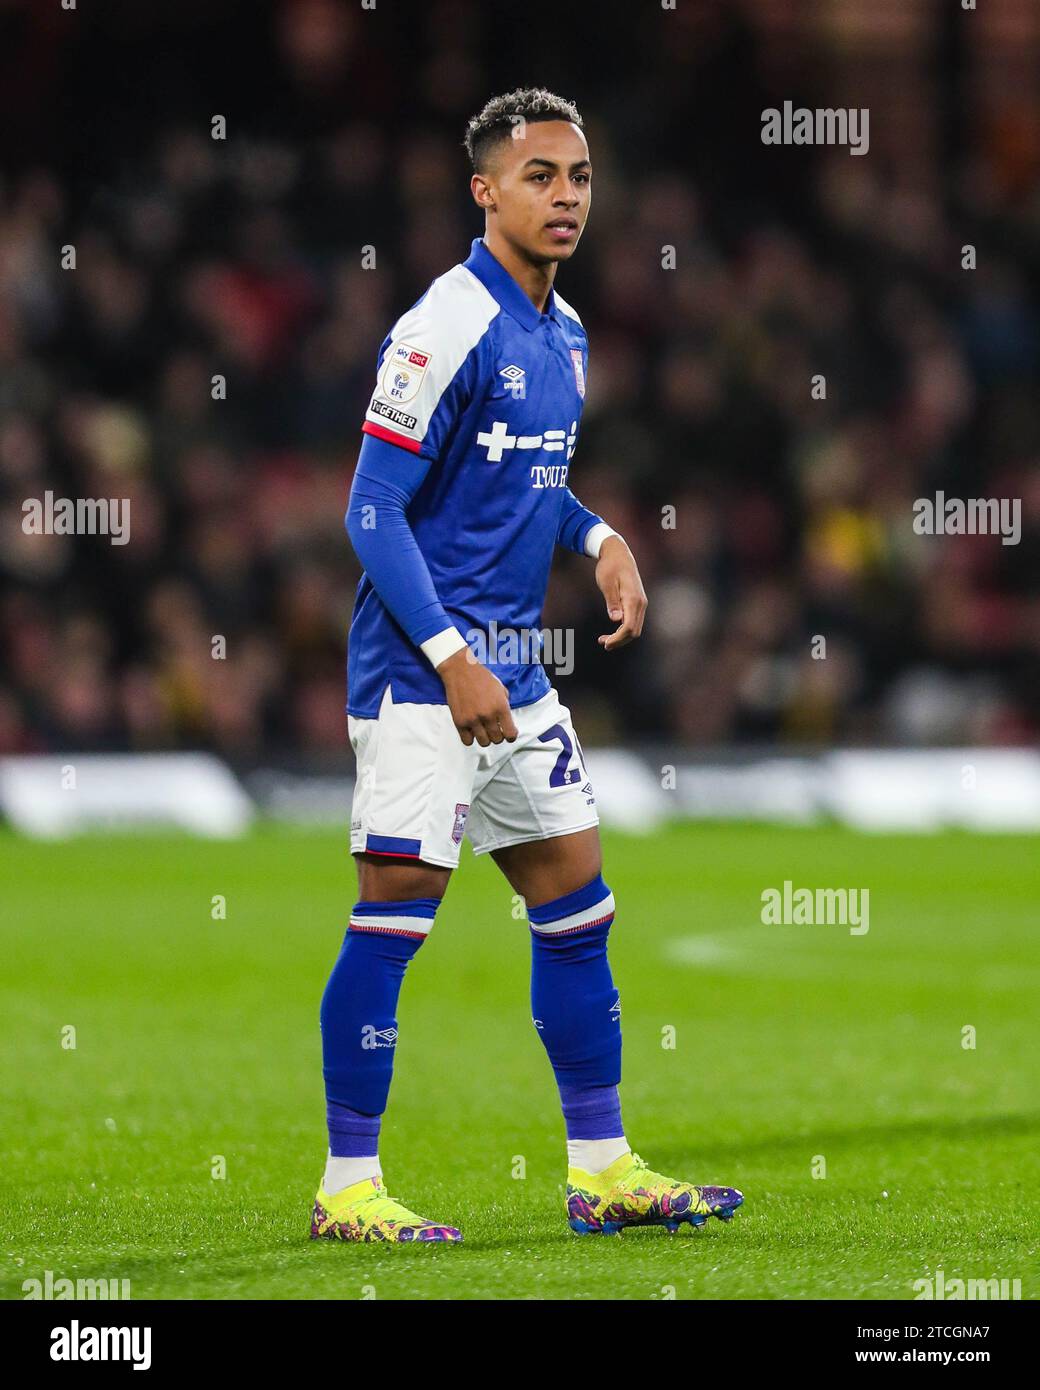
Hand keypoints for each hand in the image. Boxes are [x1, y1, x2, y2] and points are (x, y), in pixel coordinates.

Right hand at [437, 647, 518, 746]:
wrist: (460, 670)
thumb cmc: (481, 677)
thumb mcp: (500, 689)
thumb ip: (505, 706)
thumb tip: (506, 721)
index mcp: (501, 707)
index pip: (510, 734)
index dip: (511, 736)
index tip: (508, 733)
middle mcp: (488, 715)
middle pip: (497, 740)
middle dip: (498, 736)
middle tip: (494, 729)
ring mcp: (472, 720)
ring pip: (483, 742)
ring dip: (485, 738)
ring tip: (483, 729)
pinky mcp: (459, 722)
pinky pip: (467, 741)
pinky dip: (470, 738)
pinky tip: (472, 730)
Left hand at [595, 535, 646, 650]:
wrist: (618, 553)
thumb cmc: (610, 566)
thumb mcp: (606, 583)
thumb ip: (612, 602)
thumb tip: (616, 620)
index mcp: (633, 599)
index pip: (628, 627)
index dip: (617, 638)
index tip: (605, 643)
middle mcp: (640, 603)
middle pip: (634, 631)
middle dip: (619, 641)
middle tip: (603, 643)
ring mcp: (641, 603)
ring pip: (635, 628)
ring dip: (621, 637)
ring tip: (604, 640)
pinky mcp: (637, 602)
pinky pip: (633, 621)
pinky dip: (624, 630)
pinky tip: (612, 632)